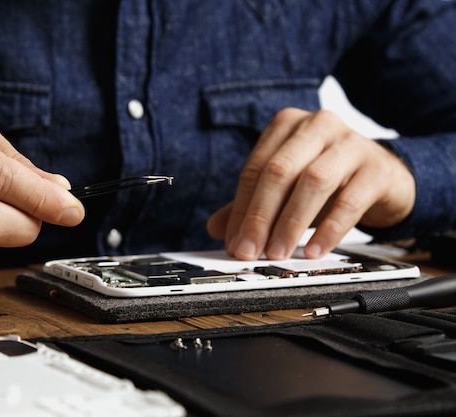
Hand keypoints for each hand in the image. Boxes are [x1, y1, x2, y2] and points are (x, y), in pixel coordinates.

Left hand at [207, 108, 414, 259]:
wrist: (384, 175)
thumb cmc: (328, 179)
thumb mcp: (286, 188)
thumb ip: (250, 203)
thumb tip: (215, 228)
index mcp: (287, 125)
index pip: (255, 168)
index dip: (242, 209)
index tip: (234, 242)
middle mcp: (317, 125)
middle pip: (280, 172)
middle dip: (260, 216)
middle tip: (251, 250)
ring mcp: (350, 143)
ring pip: (313, 182)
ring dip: (291, 223)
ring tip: (278, 253)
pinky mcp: (377, 168)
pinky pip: (349, 201)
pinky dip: (329, 229)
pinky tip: (315, 250)